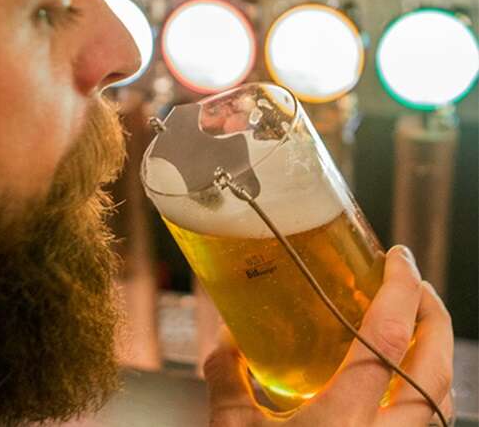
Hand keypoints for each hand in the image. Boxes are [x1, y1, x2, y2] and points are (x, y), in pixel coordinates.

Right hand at [204, 246, 453, 426]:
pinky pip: (429, 421)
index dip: (398, 289)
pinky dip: (427, 388)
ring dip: (437, 351)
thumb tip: (223, 342)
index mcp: (341, 422)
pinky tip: (402, 380)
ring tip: (416, 322)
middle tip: (415, 281)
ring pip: (443, 397)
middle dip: (435, 314)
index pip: (386, 339)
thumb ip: (227, 383)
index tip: (395, 256)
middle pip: (435, 366)